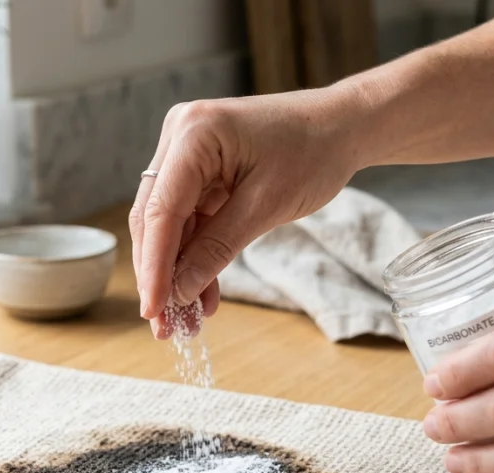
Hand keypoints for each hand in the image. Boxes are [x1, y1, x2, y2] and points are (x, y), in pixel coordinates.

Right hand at [130, 87, 362, 337]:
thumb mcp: (266, 206)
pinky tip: (201, 293)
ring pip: (168, 225)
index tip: (153, 309)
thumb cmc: (312, 152)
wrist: (340, 126)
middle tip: (163, 325)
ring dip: (176, 271)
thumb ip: (217, 248)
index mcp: (193, 134)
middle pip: (154, 218)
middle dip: (159, 274)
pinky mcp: (199, 170)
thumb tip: (180, 291)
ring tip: (185, 320)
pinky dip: (195, 255)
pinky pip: (189, 219)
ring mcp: (186, 153)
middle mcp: (180, 137)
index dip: (153, 266)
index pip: (161, 211)